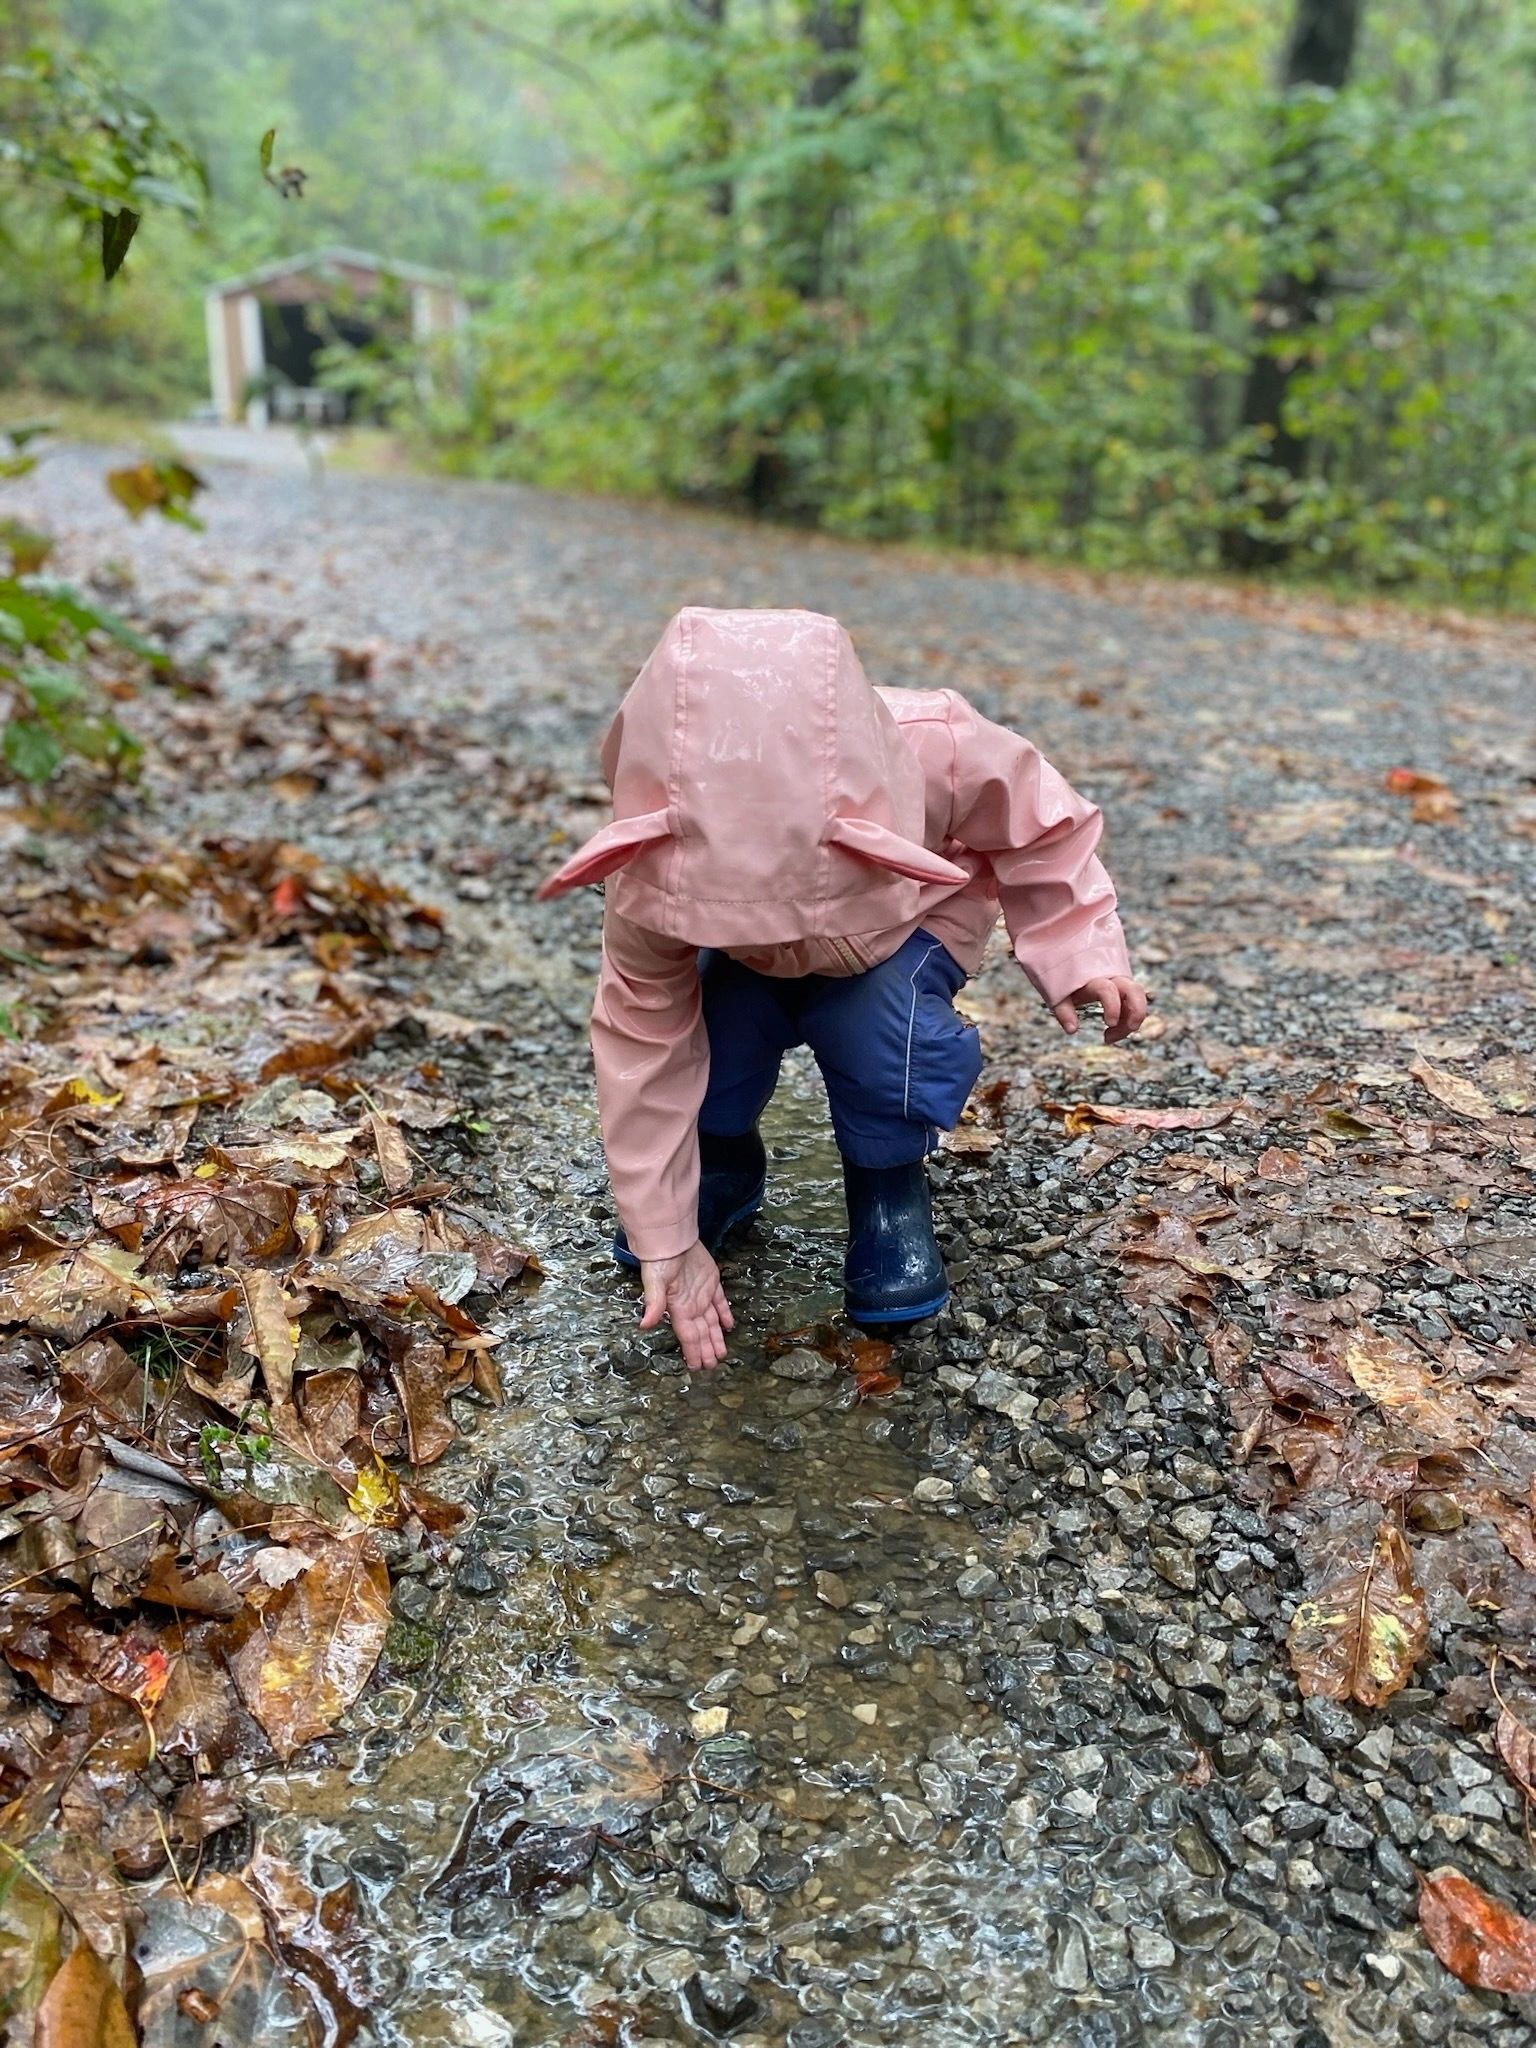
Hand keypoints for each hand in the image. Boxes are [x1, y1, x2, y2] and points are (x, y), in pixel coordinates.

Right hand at [639, 1240, 734, 1370]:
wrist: (671, 1238)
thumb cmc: (660, 1260)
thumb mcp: (655, 1283)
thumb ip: (654, 1304)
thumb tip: (644, 1325)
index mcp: (679, 1309)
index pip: (689, 1337)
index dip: (693, 1352)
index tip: (697, 1367)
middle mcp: (691, 1305)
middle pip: (702, 1333)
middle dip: (706, 1350)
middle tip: (713, 1366)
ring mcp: (702, 1294)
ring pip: (712, 1322)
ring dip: (716, 1337)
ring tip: (721, 1353)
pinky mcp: (711, 1281)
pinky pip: (720, 1302)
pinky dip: (725, 1314)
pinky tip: (729, 1325)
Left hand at [1052, 974, 1148, 1044]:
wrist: (1061, 955)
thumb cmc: (1058, 976)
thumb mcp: (1056, 993)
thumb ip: (1064, 1011)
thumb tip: (1072, 1029)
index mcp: (1093, 978)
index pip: (1108, 990)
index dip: (1112, 1007)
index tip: (1109, 1024)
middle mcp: (1111, 977)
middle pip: (1135, 991)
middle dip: (1137, 1012)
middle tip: (1129, 1029)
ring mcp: (1119, 982)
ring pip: (1137, 998)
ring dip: (1133, 1019)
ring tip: (1112, 1037)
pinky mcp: (1121, 988)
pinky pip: (1132, 1003)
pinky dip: (1127, 1018)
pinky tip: (1113, 1030)